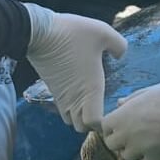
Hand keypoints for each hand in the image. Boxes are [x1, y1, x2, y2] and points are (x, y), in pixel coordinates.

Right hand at [24, 3, 127, 132]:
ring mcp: (61, 96)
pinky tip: (79, 93)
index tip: (111, 112)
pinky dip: (70, 109)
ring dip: (79, 117)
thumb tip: (121, 55)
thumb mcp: (103, 32)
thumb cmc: (72, 33)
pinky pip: (62, 109)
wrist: (38, 32)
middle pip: (82, 127)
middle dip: (92, 124)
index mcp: (90, 89)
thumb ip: (118, 45)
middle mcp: (75, 97)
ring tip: (90, 103)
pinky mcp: (52, 90)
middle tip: (102, 110)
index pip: (94, 123)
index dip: (104, 122)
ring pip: (70, 120)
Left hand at [102, 83, 159, 159]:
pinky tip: (156, 150)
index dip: (112, 125)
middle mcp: (127, 133)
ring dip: (132, 150)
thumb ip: (133, 99)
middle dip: (119, 139)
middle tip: (132, 133)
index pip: (104, 126)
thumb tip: (120, 104)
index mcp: (124, 115)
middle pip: (111, 144)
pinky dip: (147, 159)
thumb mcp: (153, 90)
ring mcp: (140, 148)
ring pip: (126, 155)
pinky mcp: (155, 158)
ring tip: (146, 141)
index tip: (122, 123)